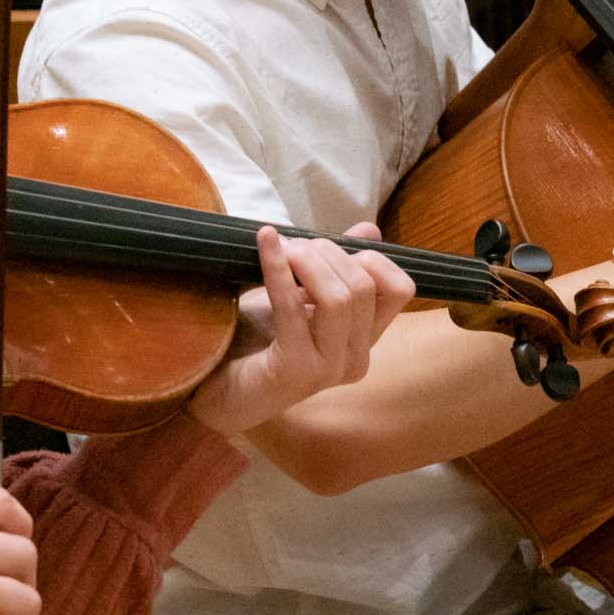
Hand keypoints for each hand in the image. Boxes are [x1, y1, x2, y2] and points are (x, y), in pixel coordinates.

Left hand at [185, 225, 415, 437]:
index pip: (398, 289)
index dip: (370, 258)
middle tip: (292, 245)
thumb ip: (335, 267)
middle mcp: (356, 359)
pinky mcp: (296, 370)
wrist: (215, 384)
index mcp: (364, 341)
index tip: (329, 248)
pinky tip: (265, 243)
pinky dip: (278, 267)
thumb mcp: (301, 295)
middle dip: (327, 252)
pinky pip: (292, 306)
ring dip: (307, 260)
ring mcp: (329, 368)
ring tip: (281, 249)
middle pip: (364, 286)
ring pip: (339, 297)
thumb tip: (369, 230)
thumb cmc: (256, 339)